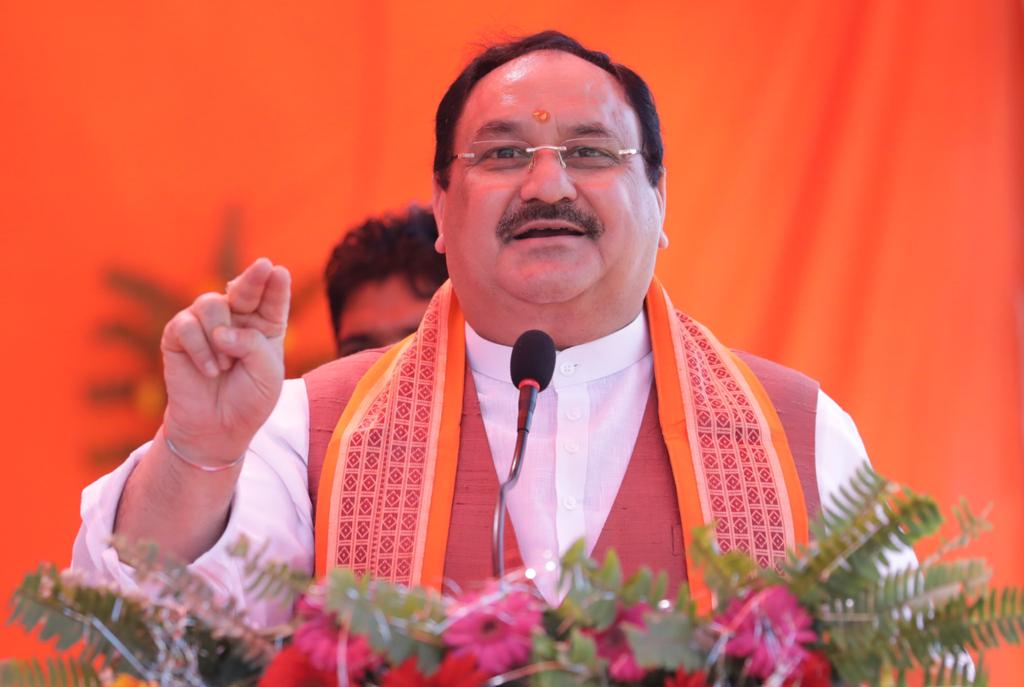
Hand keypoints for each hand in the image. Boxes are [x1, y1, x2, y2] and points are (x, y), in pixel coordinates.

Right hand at [159, 258, 290, 467]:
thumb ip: (253, 346)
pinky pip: (186, 326)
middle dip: (252, 278)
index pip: (272, 298)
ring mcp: (206, 322)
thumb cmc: (248, 399)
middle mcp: (236, 317)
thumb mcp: (267, 375)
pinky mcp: (178, 334)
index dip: (275, 285)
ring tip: (225, 366)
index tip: (278, 271)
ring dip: (220, 336)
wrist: (217, 427)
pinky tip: (209, 371)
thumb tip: (221, 331)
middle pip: (243, 288)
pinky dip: (201, 350)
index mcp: (265, 324)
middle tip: (263, 267)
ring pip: (211, 303)